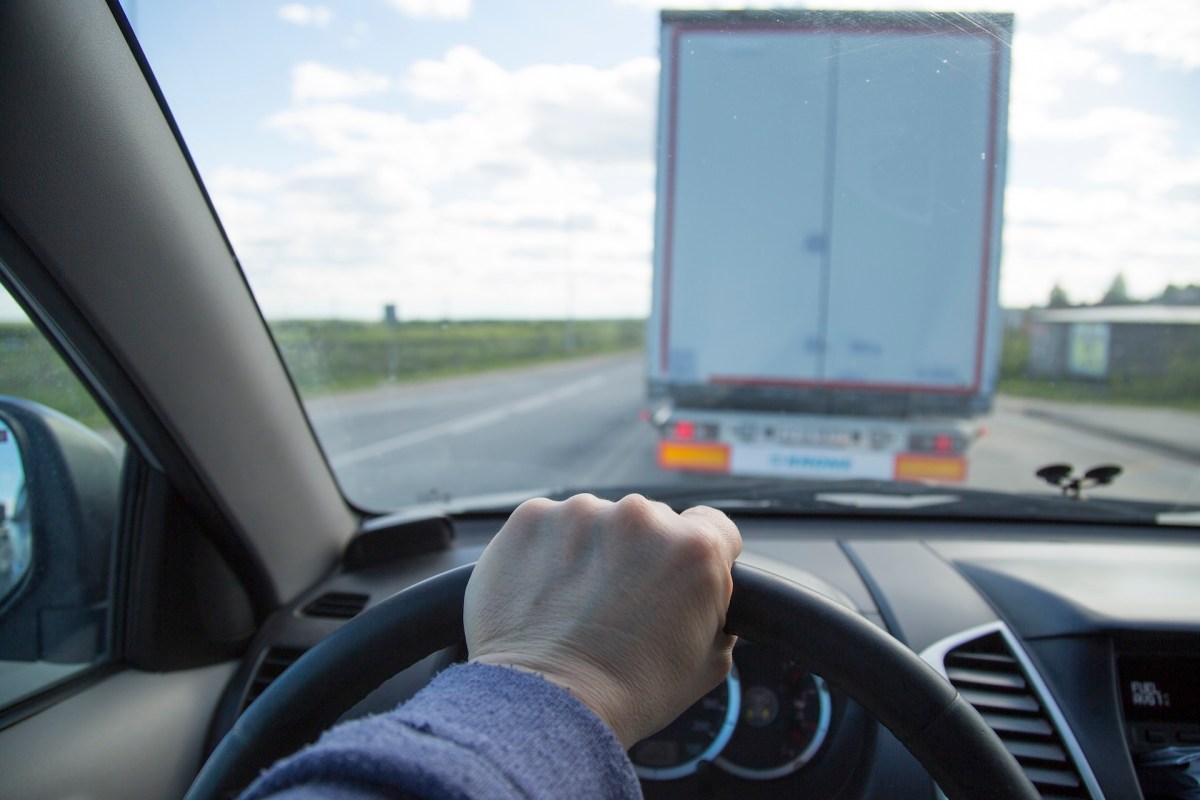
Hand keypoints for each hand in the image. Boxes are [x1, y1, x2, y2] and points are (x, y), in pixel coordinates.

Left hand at [465, 493, 742, 748]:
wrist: (545, 706)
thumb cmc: (629, 694)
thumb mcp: (709, 662)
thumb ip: (715, 610)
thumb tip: (708, 596)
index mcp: (695, 548)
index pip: (714, 526)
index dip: (698, 556)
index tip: (678, 577)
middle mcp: (640, 516)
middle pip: (650, 523)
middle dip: (640, 555)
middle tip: (621, 605)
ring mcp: (581, 513)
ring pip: (597, 522)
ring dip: (593, 552)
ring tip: (576, 606)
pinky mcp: (532, 518)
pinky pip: (550, 527)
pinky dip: (548, 553)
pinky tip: (544, 595)